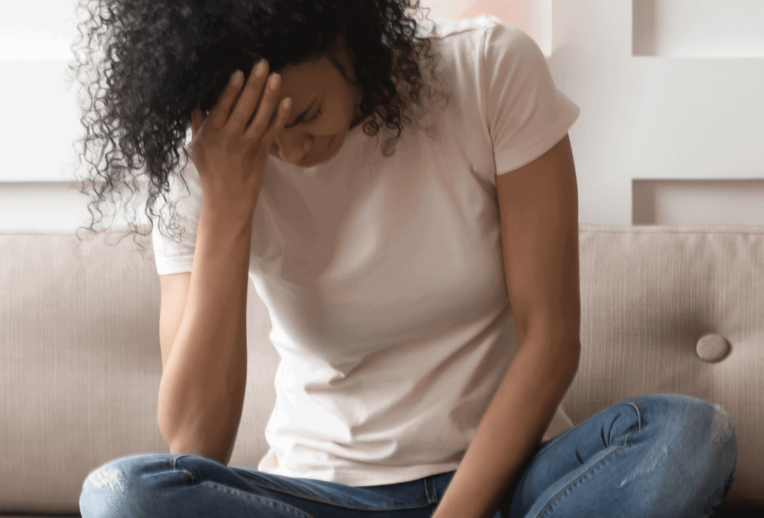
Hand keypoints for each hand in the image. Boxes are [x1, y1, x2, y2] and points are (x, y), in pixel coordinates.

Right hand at [188, 60, 291, 214]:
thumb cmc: (211, 172)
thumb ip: (198, 123)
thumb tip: (197, 100)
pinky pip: (273, 132)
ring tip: (276, 76)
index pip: (221, 108)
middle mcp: (229, 139)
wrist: (227, 201)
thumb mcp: (196, 147)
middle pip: (243, 108)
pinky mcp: (262, 152)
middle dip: (253, 85)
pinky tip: (287, 101)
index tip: (238, 72)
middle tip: (261, 64)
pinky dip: (281, 117)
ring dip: (269, 96)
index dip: (230, 90)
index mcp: (211, 135)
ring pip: (260, 118)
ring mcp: (247, 146)